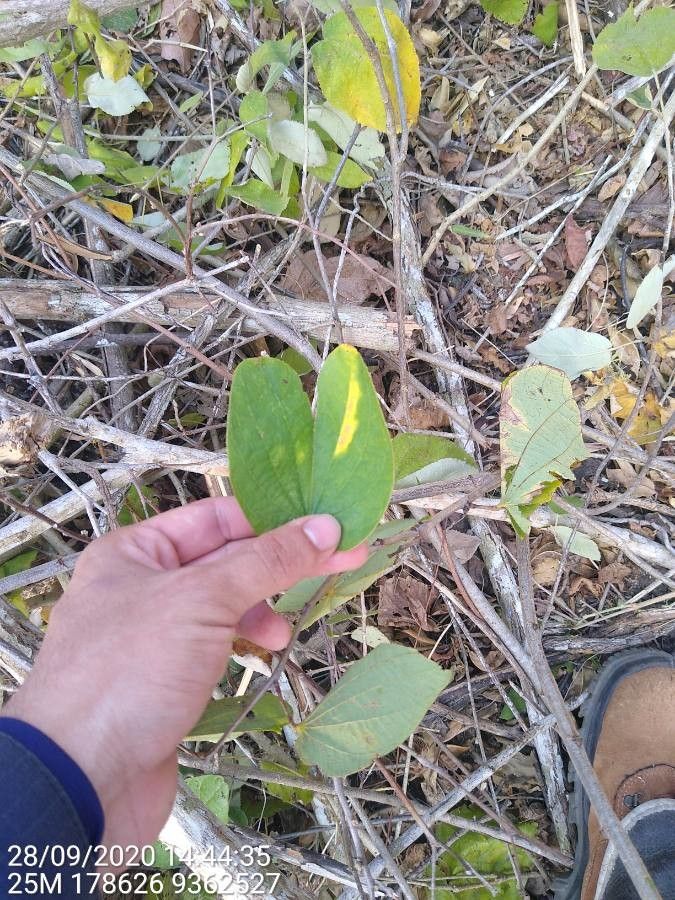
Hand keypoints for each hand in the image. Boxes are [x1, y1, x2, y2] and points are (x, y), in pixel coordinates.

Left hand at [5, 498, 366, 847]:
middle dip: (279, 563)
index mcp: (135, 552)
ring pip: (223, 604)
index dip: (272, 520)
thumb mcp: (203, 599)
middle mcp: (141, 586)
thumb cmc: (129, 671)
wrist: (82, 780)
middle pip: (225, 560)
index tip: (326, 526)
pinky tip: (262, 651)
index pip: (216, 517)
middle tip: (341, 560)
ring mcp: (153, 636)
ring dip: (261, 608)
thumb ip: (267, 561)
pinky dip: (244, 641)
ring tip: (282, 631)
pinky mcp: (166, 680)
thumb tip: (325, 526)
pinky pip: (216, 643)